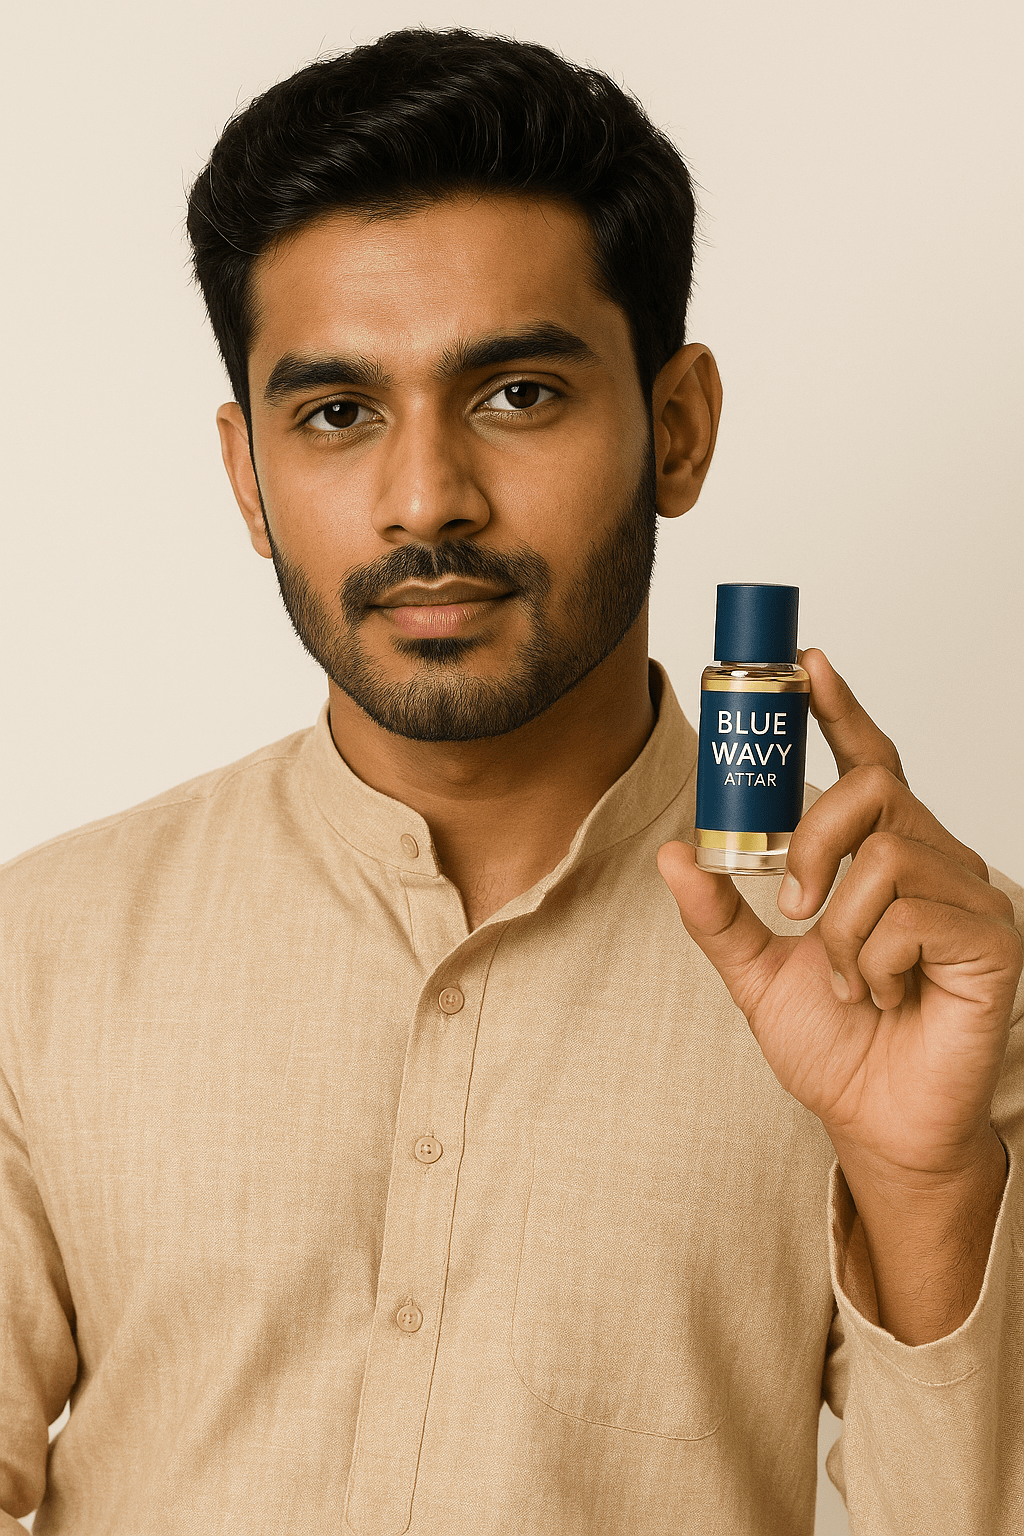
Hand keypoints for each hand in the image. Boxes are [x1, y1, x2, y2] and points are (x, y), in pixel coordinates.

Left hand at [659, 648, 1021, 1187]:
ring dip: (840, 927)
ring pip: (886, 857)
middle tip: (791, 903)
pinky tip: (886, 994)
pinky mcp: (990, 941)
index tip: (806, 662)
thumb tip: (675, 852)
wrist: (877, 1122)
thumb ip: (718, 914)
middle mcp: (932, 861)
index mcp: (881, 857)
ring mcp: (968, 898)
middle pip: (873, 789)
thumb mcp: (756, 972)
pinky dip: (875, 960)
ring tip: (849, 977)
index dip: (840, 709)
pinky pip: (914, 915)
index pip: (869, 763)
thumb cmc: (835, 1043)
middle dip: (812, 840)